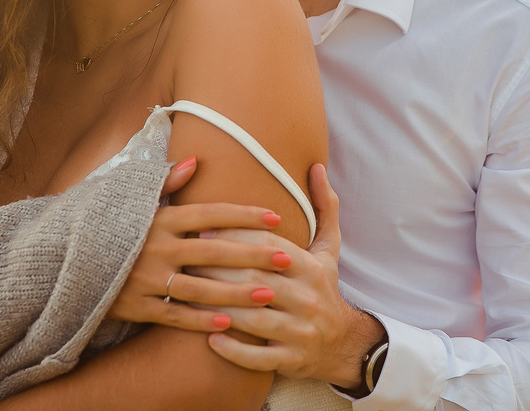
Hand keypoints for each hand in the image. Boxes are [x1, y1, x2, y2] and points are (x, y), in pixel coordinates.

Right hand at [107, 157, 295, 331]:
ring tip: (269, 295)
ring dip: (236, 293)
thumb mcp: (128, 196)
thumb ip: (165, 180)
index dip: (244, 215)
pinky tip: (227, 322)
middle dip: (253, 255)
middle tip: (286, 258)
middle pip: (214, 251)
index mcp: (160, 218)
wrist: (59, 258)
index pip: (211, 214)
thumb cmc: (103, 224)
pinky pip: (174, 315)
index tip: (276, 217)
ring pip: (200, 288)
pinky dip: (199, 320)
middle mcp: (156, 247)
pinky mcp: (135, 306)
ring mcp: (145, 279)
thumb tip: (195, 159)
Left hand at [203, 164, 385, 387]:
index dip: (236, 236)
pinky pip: (258, 357)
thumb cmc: (323, 288)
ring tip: (189, 296)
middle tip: (186, 260)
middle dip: (218, 269)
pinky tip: (210, 337)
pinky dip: (233, 349)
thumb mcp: (329, 248)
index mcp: (312, 269)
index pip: (269, 246)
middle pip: (256, 280)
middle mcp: (308, 299)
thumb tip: (317, 167)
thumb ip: (324, 206)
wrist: (343, 344)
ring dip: (219, 307)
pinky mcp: (292, 361)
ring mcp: (300, 333)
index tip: (204, 228)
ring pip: (254, 318)